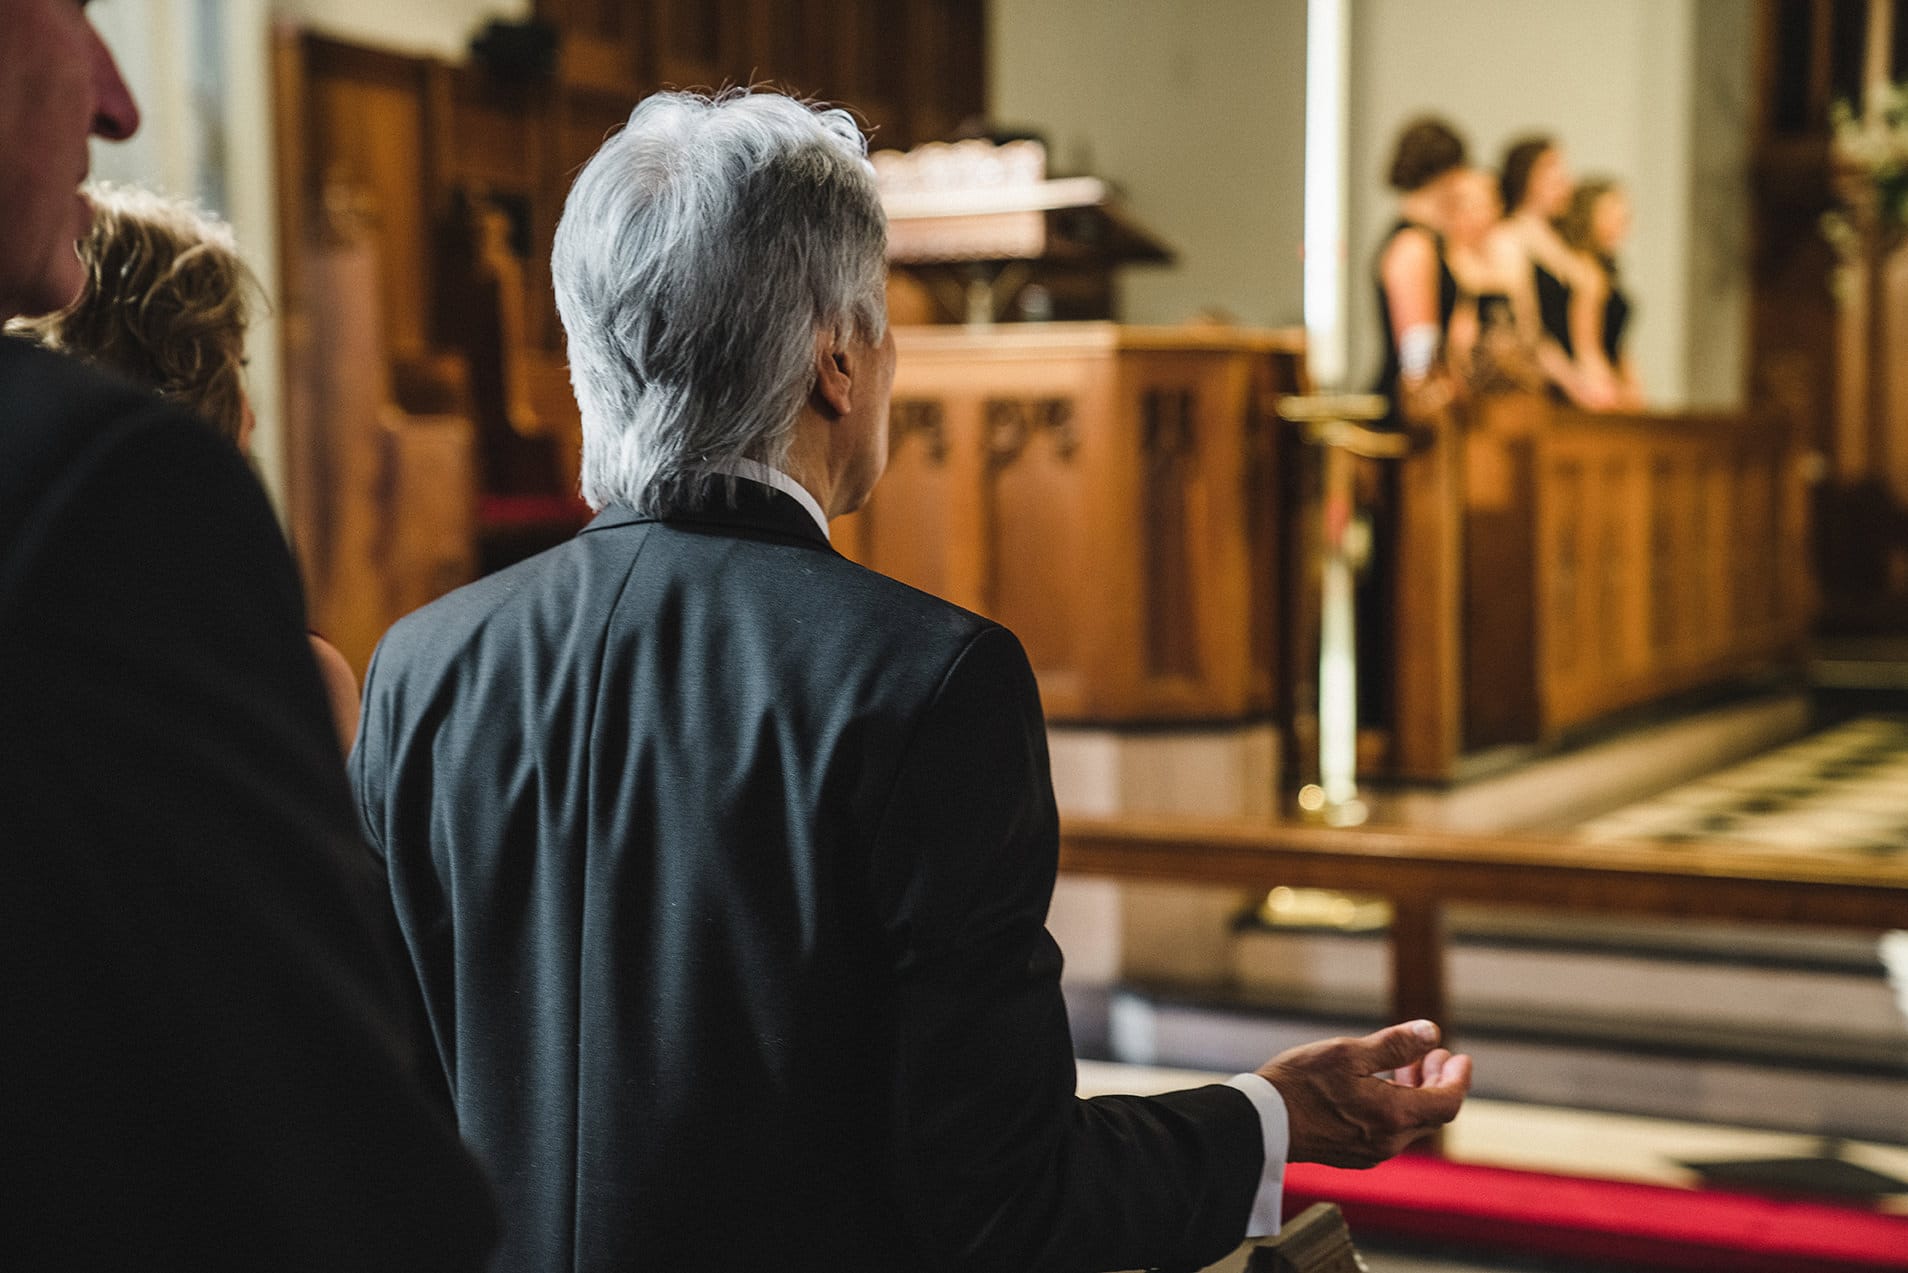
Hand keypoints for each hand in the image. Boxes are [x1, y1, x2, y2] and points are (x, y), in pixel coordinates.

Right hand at [1257, 1020, 1471, 1168]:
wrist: (1262, 1123)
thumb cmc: (1301, 1084)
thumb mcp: (1349, 1053)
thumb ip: (1394, 1045)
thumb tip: (1431, 1032)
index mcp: (1393, 1116)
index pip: (1447, 1103)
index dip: (1458, 1078)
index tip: (1459, 1057)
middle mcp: (1389, 1141)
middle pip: (1432, 1114)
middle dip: (1437, 1081)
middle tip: (1433, 1054)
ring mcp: (1371, 1152)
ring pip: (1410, 1123)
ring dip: (1416, 1094)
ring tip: (1406, 1067)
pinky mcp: (1354, 1155)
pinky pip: (1389, 1132)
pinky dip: (1396, 1107)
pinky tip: (1379, 1087)